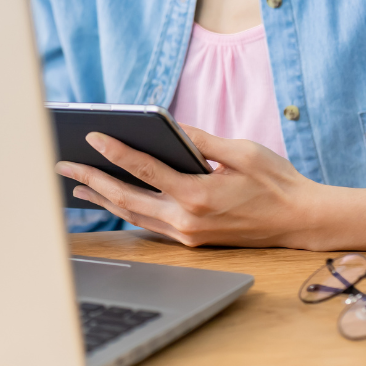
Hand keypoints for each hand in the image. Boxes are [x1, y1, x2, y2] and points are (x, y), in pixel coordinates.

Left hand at [56, 126, 326, 247]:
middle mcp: (188, 219)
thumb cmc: (275, 181)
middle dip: (92, 180)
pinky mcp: (193, 239)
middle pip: (128, 198)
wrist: (301, 221)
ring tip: (77, 183)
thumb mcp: (241, 151)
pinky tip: (112, 198)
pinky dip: (127, 210)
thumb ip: (200, 141)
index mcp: (198, 194)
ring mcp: (189, 233)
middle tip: (64, 165)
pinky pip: (151, 224)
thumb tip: (168, 126)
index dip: (115, 151)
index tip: (92, 136)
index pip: (145, 170)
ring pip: (135, 215)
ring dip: (104, 198)